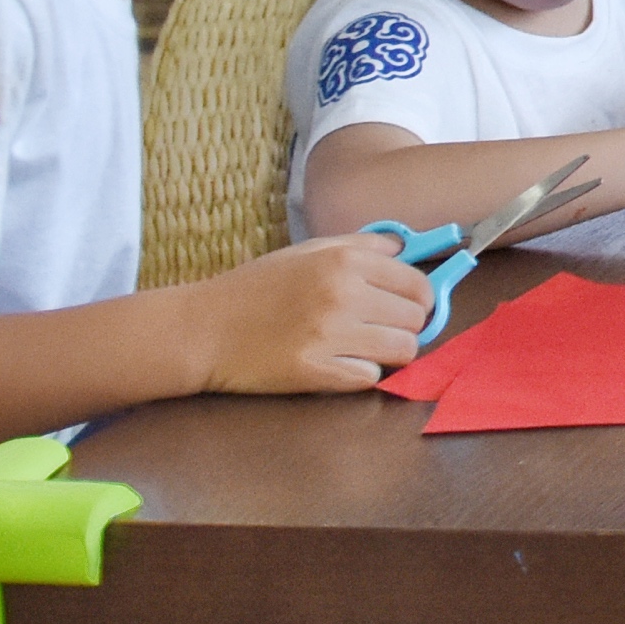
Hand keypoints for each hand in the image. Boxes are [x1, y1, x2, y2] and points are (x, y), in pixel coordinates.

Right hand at [191, 236, 433, 392]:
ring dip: (390, 352)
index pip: (418, 284)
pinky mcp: (316, 372)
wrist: (203, 328)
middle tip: (383, 329)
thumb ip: (361, 246)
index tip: (411, 307)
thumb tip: (407, 248)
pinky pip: (370, 377)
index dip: (421, 299)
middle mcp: (343, 295)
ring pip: (403, 351)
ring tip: (365, 347)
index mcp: (344, 261)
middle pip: (416, 319)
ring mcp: (330, 335)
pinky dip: (361, 373)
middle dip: (407, 326)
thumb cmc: (255, 287)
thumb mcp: (308, 250)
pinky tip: (339, 363)